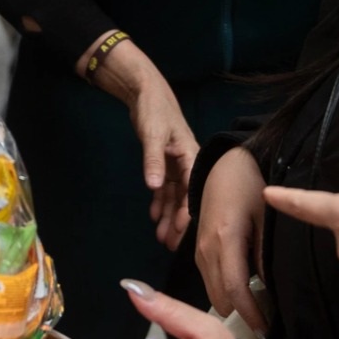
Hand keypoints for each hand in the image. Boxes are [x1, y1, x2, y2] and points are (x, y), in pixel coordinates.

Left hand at [89, 38, 197, 249]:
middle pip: (184, 198)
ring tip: (162, 238)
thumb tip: (153, 186)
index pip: (192, 190)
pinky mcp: (164, 162)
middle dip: (178, 221)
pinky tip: (154, 216)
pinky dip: (159, 201)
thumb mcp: (153, 135)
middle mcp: (187, 163)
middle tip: (171, 245)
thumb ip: (153, 160)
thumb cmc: (155, 111)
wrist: (146, 93)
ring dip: (167, 215)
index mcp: (191, 156)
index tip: (181, 231)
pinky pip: (164, 187)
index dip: (187, 212)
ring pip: (173, 196)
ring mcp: (176, 164)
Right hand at [197, 146, 268, 336]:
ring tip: (258, 313)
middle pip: (219, 296)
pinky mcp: (197, 248)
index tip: (267, 331)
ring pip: (211, 291)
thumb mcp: (265, 218)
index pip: (235, 289)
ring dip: (231, 305)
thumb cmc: (250, 186)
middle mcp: (206, 249)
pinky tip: (243, 293)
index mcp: (225, 240)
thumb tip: (269, 290)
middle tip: (266, 326)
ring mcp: (198, 249)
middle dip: (241, 315)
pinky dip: (224, 292)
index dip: (250, 314)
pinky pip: (208, 280)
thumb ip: (264, 254)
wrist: (224, 165)